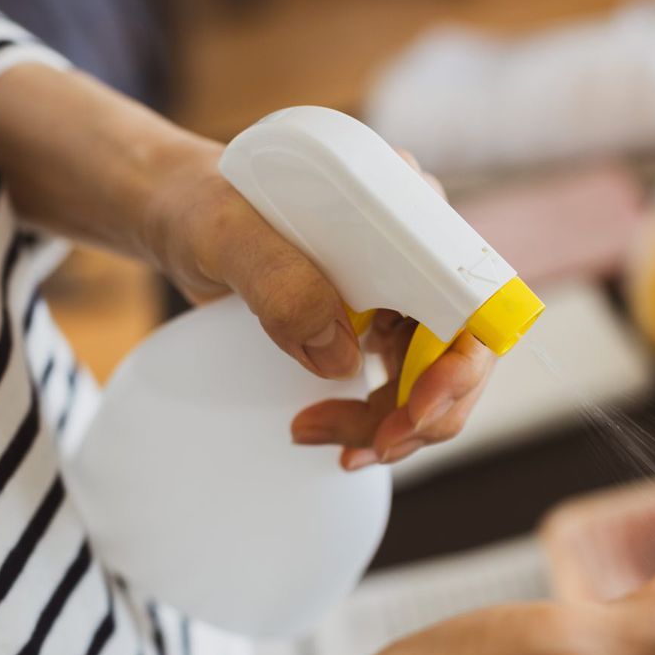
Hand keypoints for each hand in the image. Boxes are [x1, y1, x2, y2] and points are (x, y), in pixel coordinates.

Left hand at [141, 141, 492, 469]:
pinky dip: (372, 423)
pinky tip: (324, 431)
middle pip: (462, 351)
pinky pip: (398, 390)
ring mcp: (401, 294)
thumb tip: (341, 359)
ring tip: (317, 436)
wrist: (181, 219)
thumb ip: (280, 281)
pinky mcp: (376, 327)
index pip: (473, 294)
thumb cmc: (201, 206)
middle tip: (370, 448)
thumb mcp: (226, 234)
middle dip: (426, 412)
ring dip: (391, 427)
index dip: (462, 360)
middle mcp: (419, 254)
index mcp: (407, 212)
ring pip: (432, 382)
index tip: (418, 406)